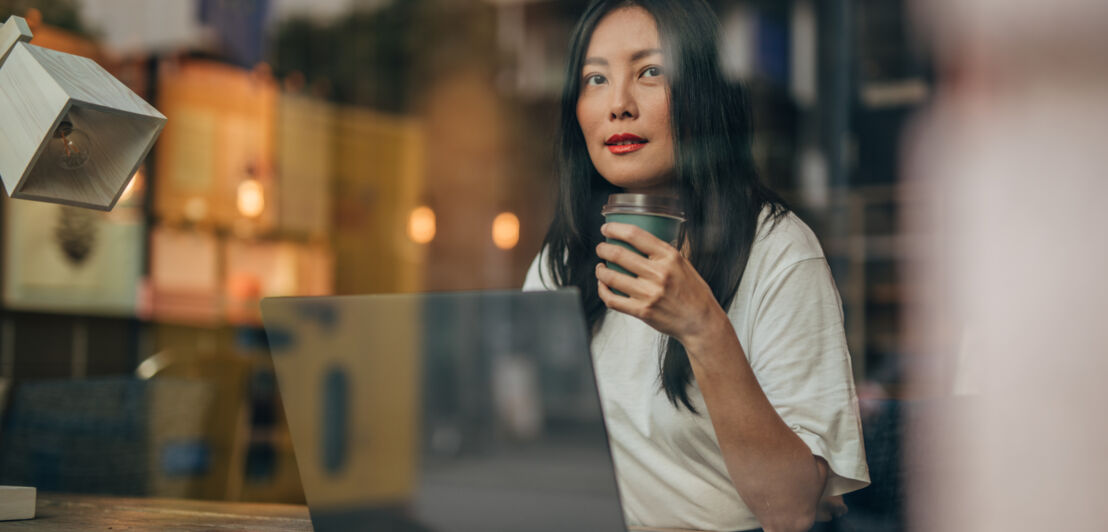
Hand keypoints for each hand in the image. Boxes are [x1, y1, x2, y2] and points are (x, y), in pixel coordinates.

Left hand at [595, 222, 726, 349]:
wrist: (701, 321)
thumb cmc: (694, 293)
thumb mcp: (684, 264)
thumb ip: (665, 254)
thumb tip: (644, 241)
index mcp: (669, 257)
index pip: (635, 235)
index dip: (615, 229)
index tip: (606, 229)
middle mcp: (659, 273)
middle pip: (618, 254)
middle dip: (603, 249)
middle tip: (601, 248)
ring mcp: (649, 294)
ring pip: (611, 277)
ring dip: (601, 270)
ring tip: (601, 267)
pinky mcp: (642, 311)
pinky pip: (613, 299)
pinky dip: (603, 290)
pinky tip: (603, 285)